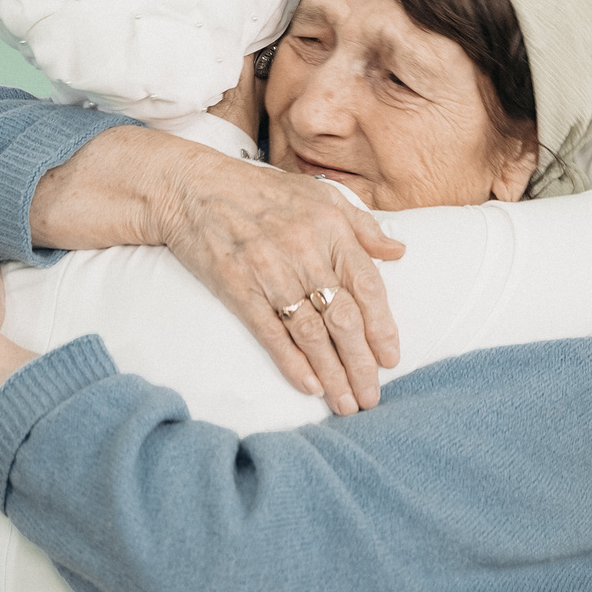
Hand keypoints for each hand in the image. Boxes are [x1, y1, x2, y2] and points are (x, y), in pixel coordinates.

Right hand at [156, 154, 407, 416]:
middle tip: (371, 397)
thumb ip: (362, 225)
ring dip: (331, 373)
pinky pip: (270, 333)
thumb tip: (399, 250)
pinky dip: (291, 362)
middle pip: (342, 318)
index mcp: (331, 228)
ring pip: (310, 333)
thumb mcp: (321, 195)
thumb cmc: (262, 192)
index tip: (390, 359)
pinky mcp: (238, 288)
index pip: (367, 286)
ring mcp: (270, 272)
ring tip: (345, 403)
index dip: (382, 327)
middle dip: (361, 363)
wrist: (193, 188)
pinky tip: (309, 386)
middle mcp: (304, 252)